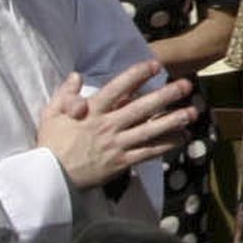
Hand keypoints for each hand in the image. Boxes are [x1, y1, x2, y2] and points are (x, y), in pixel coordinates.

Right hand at [38, 61, 195, 190]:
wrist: (50, 177)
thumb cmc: (50, 144)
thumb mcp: (50, 114)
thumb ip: (64, 93)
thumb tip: (77, 75)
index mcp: (91, 111)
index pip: (118, 88)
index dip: (137, 75)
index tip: (155, 65)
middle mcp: (107, 125)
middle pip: (142, 107)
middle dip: (165, 95)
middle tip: (185, 85)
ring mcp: (116, 145)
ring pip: (150, 130)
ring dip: (173, 120)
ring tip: (192, 111)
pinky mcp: (121, 162)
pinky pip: (147, 153)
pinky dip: (165, 145)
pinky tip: (181, 138)